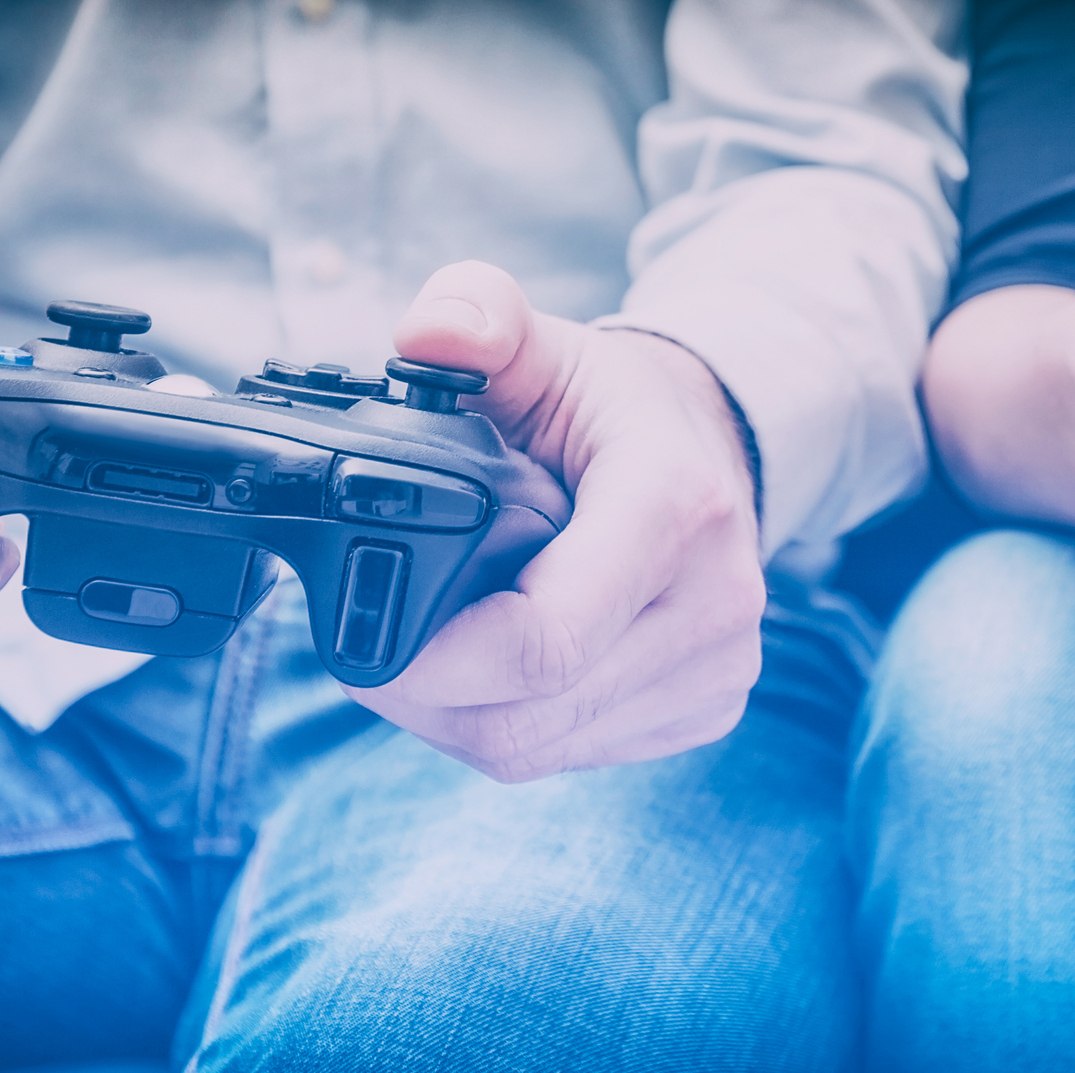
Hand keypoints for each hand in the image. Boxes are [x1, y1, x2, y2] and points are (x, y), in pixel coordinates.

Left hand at [345, 261, 766, 780]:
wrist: (711, 448)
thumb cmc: (610, 405)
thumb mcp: (544, 344)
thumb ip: (476, 316)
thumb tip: (427, 331)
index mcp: (674, 508)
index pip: (543, 641)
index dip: (427, 659)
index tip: (359, 627)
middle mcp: (712, 603)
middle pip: (522, 717)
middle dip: (418, 697)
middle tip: (362, 644)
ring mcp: (716, 669)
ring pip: (537, 749)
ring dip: (453, 716)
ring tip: (423, 645)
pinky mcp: (705, 710)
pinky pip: (571, 755)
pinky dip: (507, 725)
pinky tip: (489, 667)